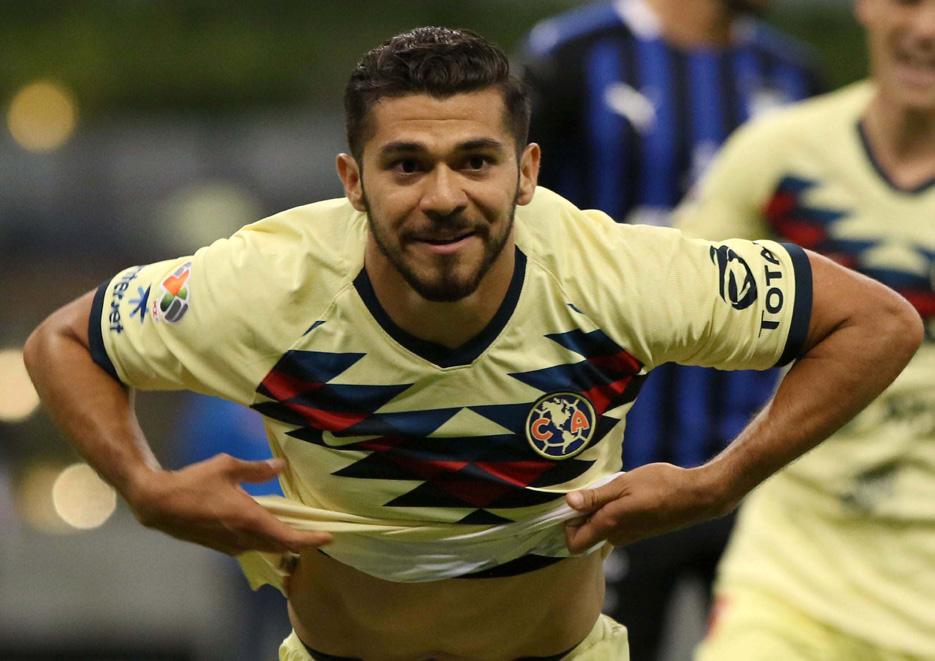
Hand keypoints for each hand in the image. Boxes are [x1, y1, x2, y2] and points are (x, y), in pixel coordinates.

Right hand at [126, 454, 331, 554]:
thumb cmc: (194, 483)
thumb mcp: (227, 467)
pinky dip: (265, 539)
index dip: (311, 539)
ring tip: (296, 528)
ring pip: (265, 547)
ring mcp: (232, 546)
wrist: (159, 504)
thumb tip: (280, 466)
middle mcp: (244, 538)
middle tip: (316, 531)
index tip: (329, 537)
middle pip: (280, 546)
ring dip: (282, 541)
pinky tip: (267, 525)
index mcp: (249, 520)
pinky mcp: (222, 546)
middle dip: (300, 541)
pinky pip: (251, 545)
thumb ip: (256, 468)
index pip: (288, 537)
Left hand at [564, 463, 725, 552]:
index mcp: (610, 525)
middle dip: (582, 514)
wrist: (697, 496)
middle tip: (592, 489)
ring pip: (601, 529)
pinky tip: (624, 493)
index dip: (567, 525)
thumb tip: (568, 503)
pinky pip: (616, 526)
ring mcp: (631, 536)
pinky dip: (612, 511)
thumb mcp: (624, 484)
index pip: (574, 544)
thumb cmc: (662, 485)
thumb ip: (595, 496)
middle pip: (586, 535)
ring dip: (599, 510)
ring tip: (611, 488)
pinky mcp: (641, 531)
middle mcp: (618, 536)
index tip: (572, 503)